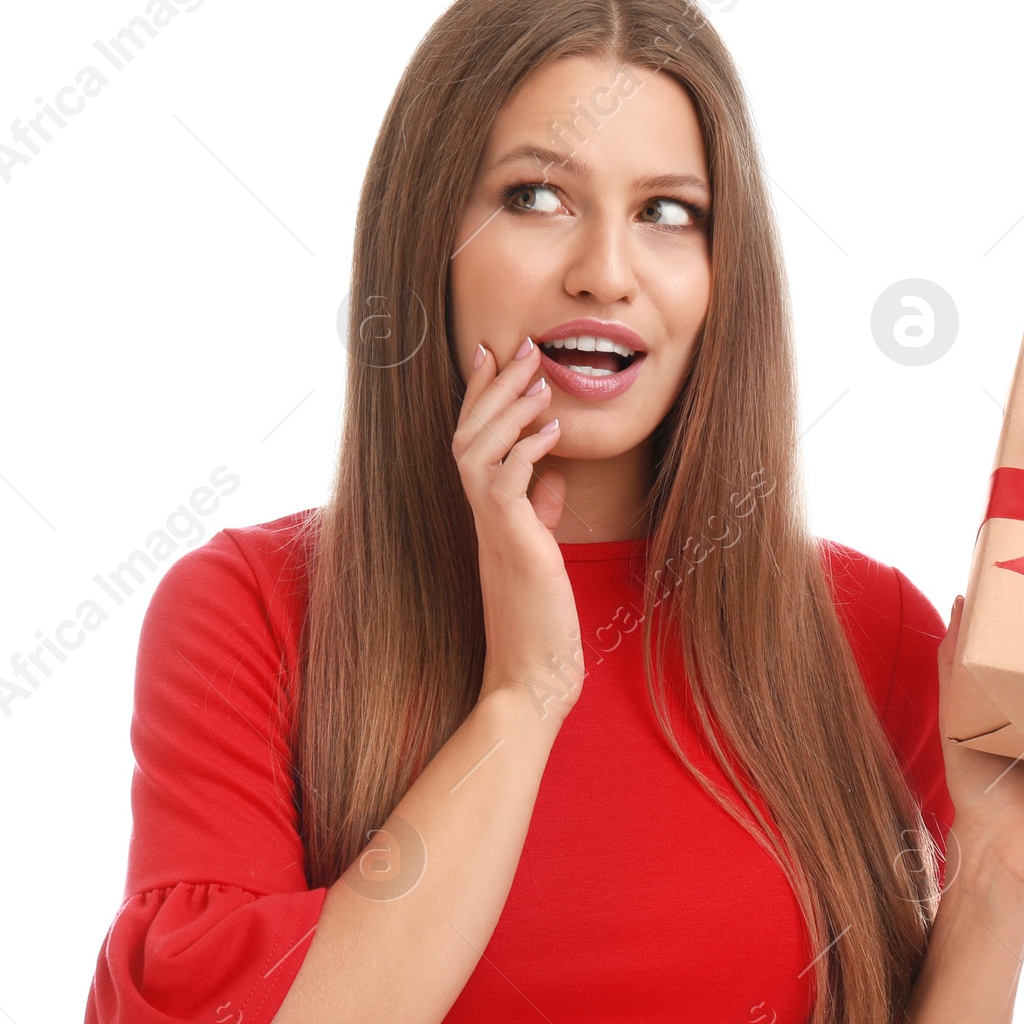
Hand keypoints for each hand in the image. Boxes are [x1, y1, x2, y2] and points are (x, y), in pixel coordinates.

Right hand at [453, 337, 583, 720]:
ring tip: (537, 373)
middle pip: (469, 433)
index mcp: (487, 515)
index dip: (480, 396)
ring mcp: (493, 531)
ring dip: (509, 408)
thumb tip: (554, 478)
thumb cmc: (538, 623)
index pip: (474, 441)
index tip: (491, 353)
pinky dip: (528, 451)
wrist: (531, 679)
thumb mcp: (541, 554)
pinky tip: (552, 429)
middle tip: (517, 344)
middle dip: (492, 386)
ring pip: (479, 450)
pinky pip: (506, 484)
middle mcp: (480, 517)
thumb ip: (540, 512)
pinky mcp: (513, 547)